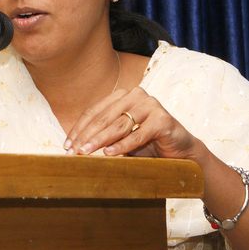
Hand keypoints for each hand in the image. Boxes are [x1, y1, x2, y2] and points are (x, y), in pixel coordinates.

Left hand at [64, 86, 202, 159]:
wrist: (181, 152)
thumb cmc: (147, 144)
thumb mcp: (120, 137)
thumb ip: (102, 134)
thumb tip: (74, 145)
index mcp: (122, 96)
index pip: (95, 111)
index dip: (79, 128)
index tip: (67, 144)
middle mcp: (136, 95)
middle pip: (104, 117)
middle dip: (86, 136)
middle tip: (74, 151)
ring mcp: (151, 105)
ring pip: (119, 125)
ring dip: (100, 140)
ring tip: (86, 152)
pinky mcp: (163, 120)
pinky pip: (138, 134)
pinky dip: (122, 145)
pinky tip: (109, 154)